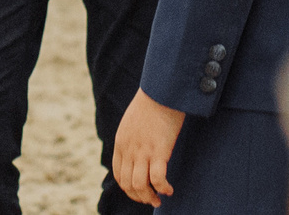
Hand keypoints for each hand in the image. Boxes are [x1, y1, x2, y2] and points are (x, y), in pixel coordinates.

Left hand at [112, 89, 183, 206]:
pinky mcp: (159, 150)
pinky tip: (170, 189)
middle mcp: (129, 150)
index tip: (140, 191)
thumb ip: (131, 137)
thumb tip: (139, 148)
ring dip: (149, 197)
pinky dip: (163, 188)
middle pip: (127, 184)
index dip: (128, 188)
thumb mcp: (132, 121)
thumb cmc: (152, 101)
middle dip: (139, 197)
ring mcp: (142, 151)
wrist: (162, 89)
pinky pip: (158, 179)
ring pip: (140, 186)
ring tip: (159, 198)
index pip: (119, 175)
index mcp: (121, 143)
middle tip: (151, 199)